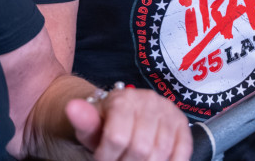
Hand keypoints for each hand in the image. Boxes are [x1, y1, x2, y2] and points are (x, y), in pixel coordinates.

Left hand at [66, 87, 191, 160]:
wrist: (120, 112)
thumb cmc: (104, 124)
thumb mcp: (89, 126)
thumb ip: (84, 121)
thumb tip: (72, 107)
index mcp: (123, 99)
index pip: (117, 138)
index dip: (107, 158)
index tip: (102, 159)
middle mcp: (149, 101)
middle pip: (140, 148)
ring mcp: (168, 111)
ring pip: (160, 152)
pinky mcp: (182, 123)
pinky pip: (182, 151)